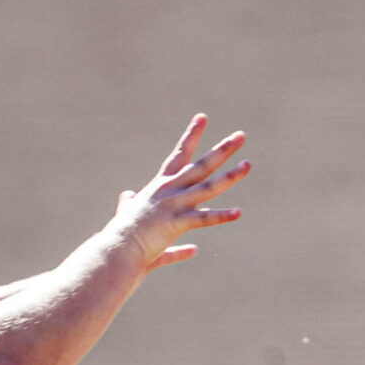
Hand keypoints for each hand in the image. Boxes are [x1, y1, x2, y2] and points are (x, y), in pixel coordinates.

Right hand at [106, 115, 249, 273]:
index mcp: (160, 186)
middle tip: (241, 135)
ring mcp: (174, 205)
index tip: (203, 118)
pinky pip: (203, 220)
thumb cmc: (120, 233)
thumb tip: (126, 195)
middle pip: (201, 165)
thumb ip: (128, 203)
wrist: (117, 247)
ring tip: (248, 165)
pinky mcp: (175, 223)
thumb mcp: (126, 213)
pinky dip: (220, 216)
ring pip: (208, 188)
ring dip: (230, 176)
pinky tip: (237, 212)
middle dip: (222, 150)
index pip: (179, 155)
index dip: (191, 136)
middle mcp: (169, 191)